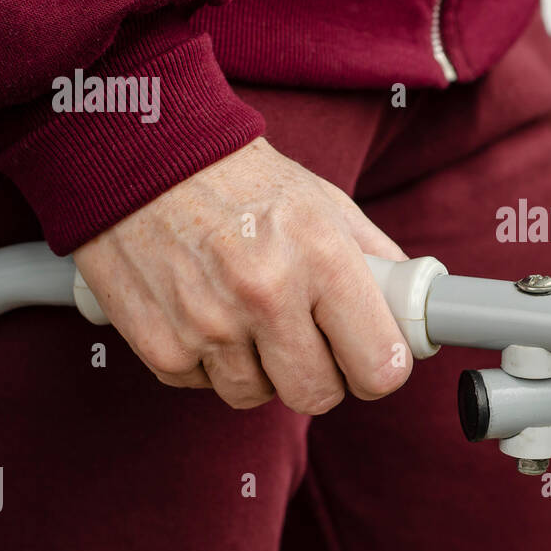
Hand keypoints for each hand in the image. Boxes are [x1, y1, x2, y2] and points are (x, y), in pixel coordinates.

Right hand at [73, 138, 411, 413]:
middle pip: (318, 395)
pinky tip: (204, 311)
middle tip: (309, 340)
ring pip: (258, 396)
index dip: (381, 368)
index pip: (379, 365)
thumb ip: (373, 258)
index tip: (373, 358)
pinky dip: (210, 361)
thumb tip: (410, 307)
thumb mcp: (324, 202)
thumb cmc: (240, 178)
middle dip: (321, 375)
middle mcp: (266, 295)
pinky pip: (206, 386)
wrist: (141, 154)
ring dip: (260, 369)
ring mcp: (208, 326)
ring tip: (247, 313)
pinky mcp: (161, 348)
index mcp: (320, 256)